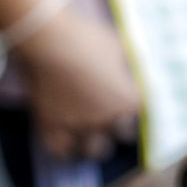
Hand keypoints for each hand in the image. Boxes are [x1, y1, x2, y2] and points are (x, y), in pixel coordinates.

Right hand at [17, 11, 142, 159]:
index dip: (131, 111)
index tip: (125, 105)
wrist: (48, 39)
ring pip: (93, 150)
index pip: (139, 116)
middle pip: (120, 137)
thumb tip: (131, 70)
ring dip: (94, 145)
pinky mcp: (52, 124)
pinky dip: (63, 149)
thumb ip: (127, 65)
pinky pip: (59, 150)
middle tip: (108, 121)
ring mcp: (80, 125)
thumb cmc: (86, 36)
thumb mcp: (118, 46)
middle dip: (116, 130)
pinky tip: (63, 142)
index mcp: (128, 100)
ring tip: (88, 138)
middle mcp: (108, 118)